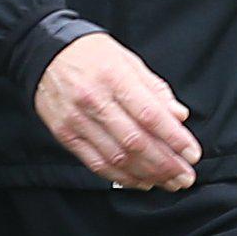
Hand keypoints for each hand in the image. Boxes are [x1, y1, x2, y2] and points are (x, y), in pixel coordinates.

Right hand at [35, 34, 197, 189]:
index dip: (174, 138)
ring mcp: (77, 120)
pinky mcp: (65, 135)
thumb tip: (179, 117)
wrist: (44, 53)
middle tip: (186, 177)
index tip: (192, 154)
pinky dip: (122, 177)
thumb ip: (155, 90)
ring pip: (117, 157)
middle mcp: (94, 100)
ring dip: (147, 175)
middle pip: (135, 142)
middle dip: (166, 164)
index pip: (149, 115)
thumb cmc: (92, 55)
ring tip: (169, 182)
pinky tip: (141, 182)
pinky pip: (96, 163)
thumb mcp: (128, 61)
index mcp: (114, 77)